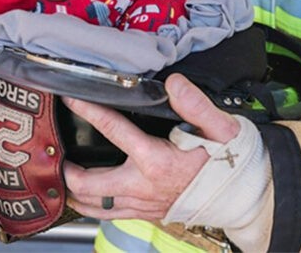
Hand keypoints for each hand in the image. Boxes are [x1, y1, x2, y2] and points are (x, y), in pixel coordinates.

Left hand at [62, 74, 239, 220]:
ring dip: (75, 193)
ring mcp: (144, 205)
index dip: (89, 111)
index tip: (70, 99)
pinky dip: (94, 206)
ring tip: (63, 178)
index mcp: (157, 161)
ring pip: (94, 206)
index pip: (114, 130)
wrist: (244, 196)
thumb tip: (173, 83)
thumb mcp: (221, 128)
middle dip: (66, 170)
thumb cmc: (233, 161)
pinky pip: (110, 216)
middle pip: (88, 184)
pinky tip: (91, 196)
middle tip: (56, 154)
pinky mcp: (148, 214)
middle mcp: (144, 186)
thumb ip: (196, 104)